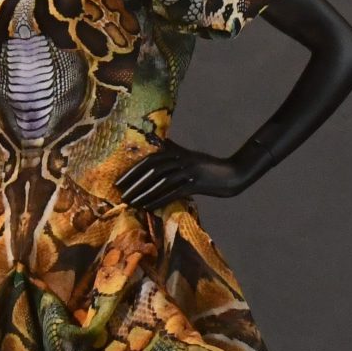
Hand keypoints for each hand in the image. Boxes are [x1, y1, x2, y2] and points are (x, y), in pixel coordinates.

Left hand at [117, 141, 250, 210]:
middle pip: (153, 170)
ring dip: (144, 193)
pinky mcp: (196, 184)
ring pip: (161, 182)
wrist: (232, 173)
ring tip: (131, 202)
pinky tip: (148, 207)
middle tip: (121, 194)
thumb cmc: (208, 166)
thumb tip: (156, 143)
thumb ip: (172, 149)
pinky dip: (159, 200)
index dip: (133, 170)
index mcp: (177, 152)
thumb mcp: (189, 155)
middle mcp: (181, 160)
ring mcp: (189, 171)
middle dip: (134, 182)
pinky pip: (173, 193)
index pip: (150, 160)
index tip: (119, 181)